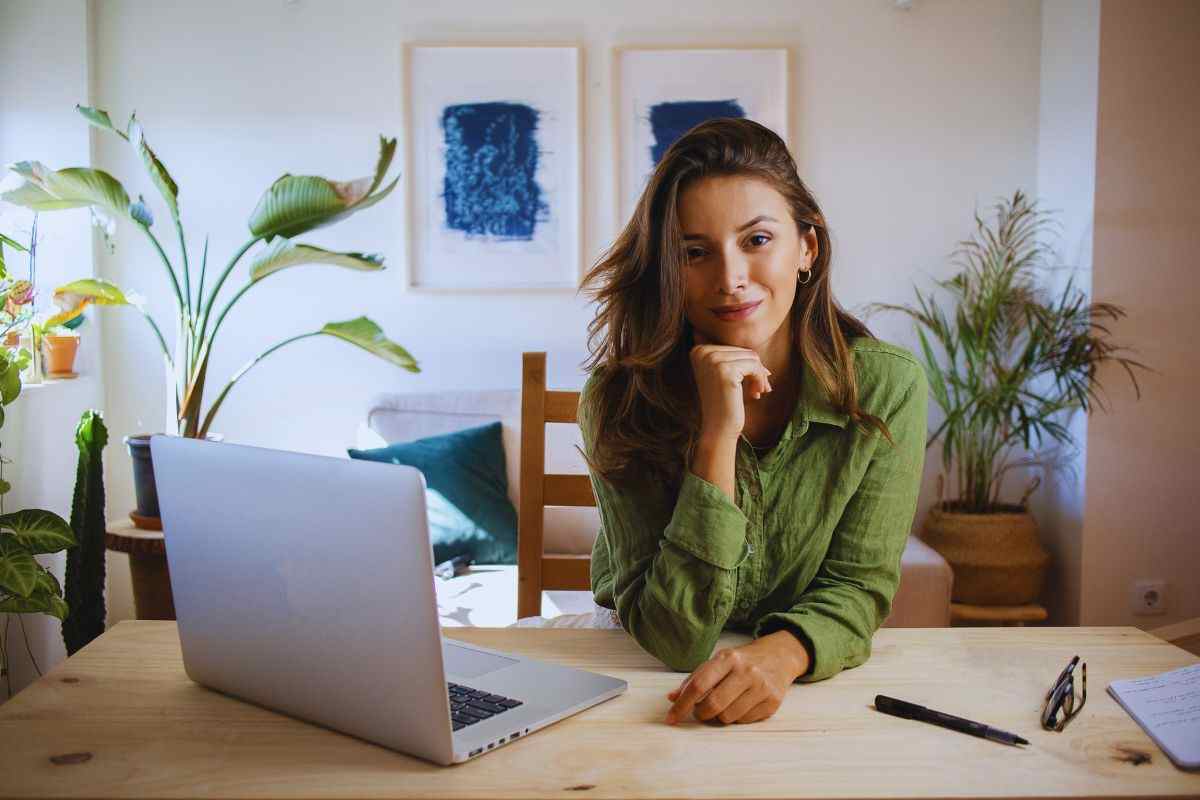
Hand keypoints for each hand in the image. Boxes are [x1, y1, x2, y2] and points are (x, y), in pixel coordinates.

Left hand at [664, 632, 809, 725]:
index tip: (671, 718)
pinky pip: (744, 721)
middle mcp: (746, 671)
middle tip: (700, 711)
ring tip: (725, 703)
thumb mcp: (718, 661)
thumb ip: (694, 679)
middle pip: (713, 705)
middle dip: (701, 713)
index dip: (682, 705)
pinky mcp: (772, 702)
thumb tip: (672, 698)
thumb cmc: (741, 661)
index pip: (699, 685)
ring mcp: (761, 687)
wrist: (779, 656)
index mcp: (728, 658)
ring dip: (720, 716)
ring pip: (728, 717)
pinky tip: (741, 704)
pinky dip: (737, 718)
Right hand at [689, 328, 771, 441]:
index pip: (735, 347)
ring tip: (757, 392)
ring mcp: (712, 360)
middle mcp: (702, 352)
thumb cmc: (725, 401)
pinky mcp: (725, 370)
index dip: (747, 365)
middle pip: (744, 350)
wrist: (718, 427)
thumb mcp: (723, 374)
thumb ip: (730, 355)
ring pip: (752, 357)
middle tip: (758, 389)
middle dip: (755, 370)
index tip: (750, 382)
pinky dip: (760, 380)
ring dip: (760, 376)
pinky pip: (754, 366)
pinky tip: (756, 394)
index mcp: (698, 350)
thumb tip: (748, 342)